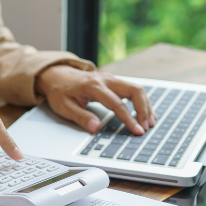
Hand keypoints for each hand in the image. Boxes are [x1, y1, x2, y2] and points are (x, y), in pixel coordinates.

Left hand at [35, 65, 155, 134]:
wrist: (56, 75)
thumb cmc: (59, 91)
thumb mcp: (63, 107)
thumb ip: (80, 117)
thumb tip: (95, 127)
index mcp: (93, 86)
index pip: (116, 103)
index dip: (129, 118)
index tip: (137, 131)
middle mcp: (105, 79)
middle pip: (134, 90)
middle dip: (143, 109)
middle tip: (146, 127)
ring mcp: (110, 79)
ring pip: (136, 88)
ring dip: (145, 105)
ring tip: (149, 122)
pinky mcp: (113, 81)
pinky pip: (132, 89)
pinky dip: (141, 101)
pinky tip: (145, 113)